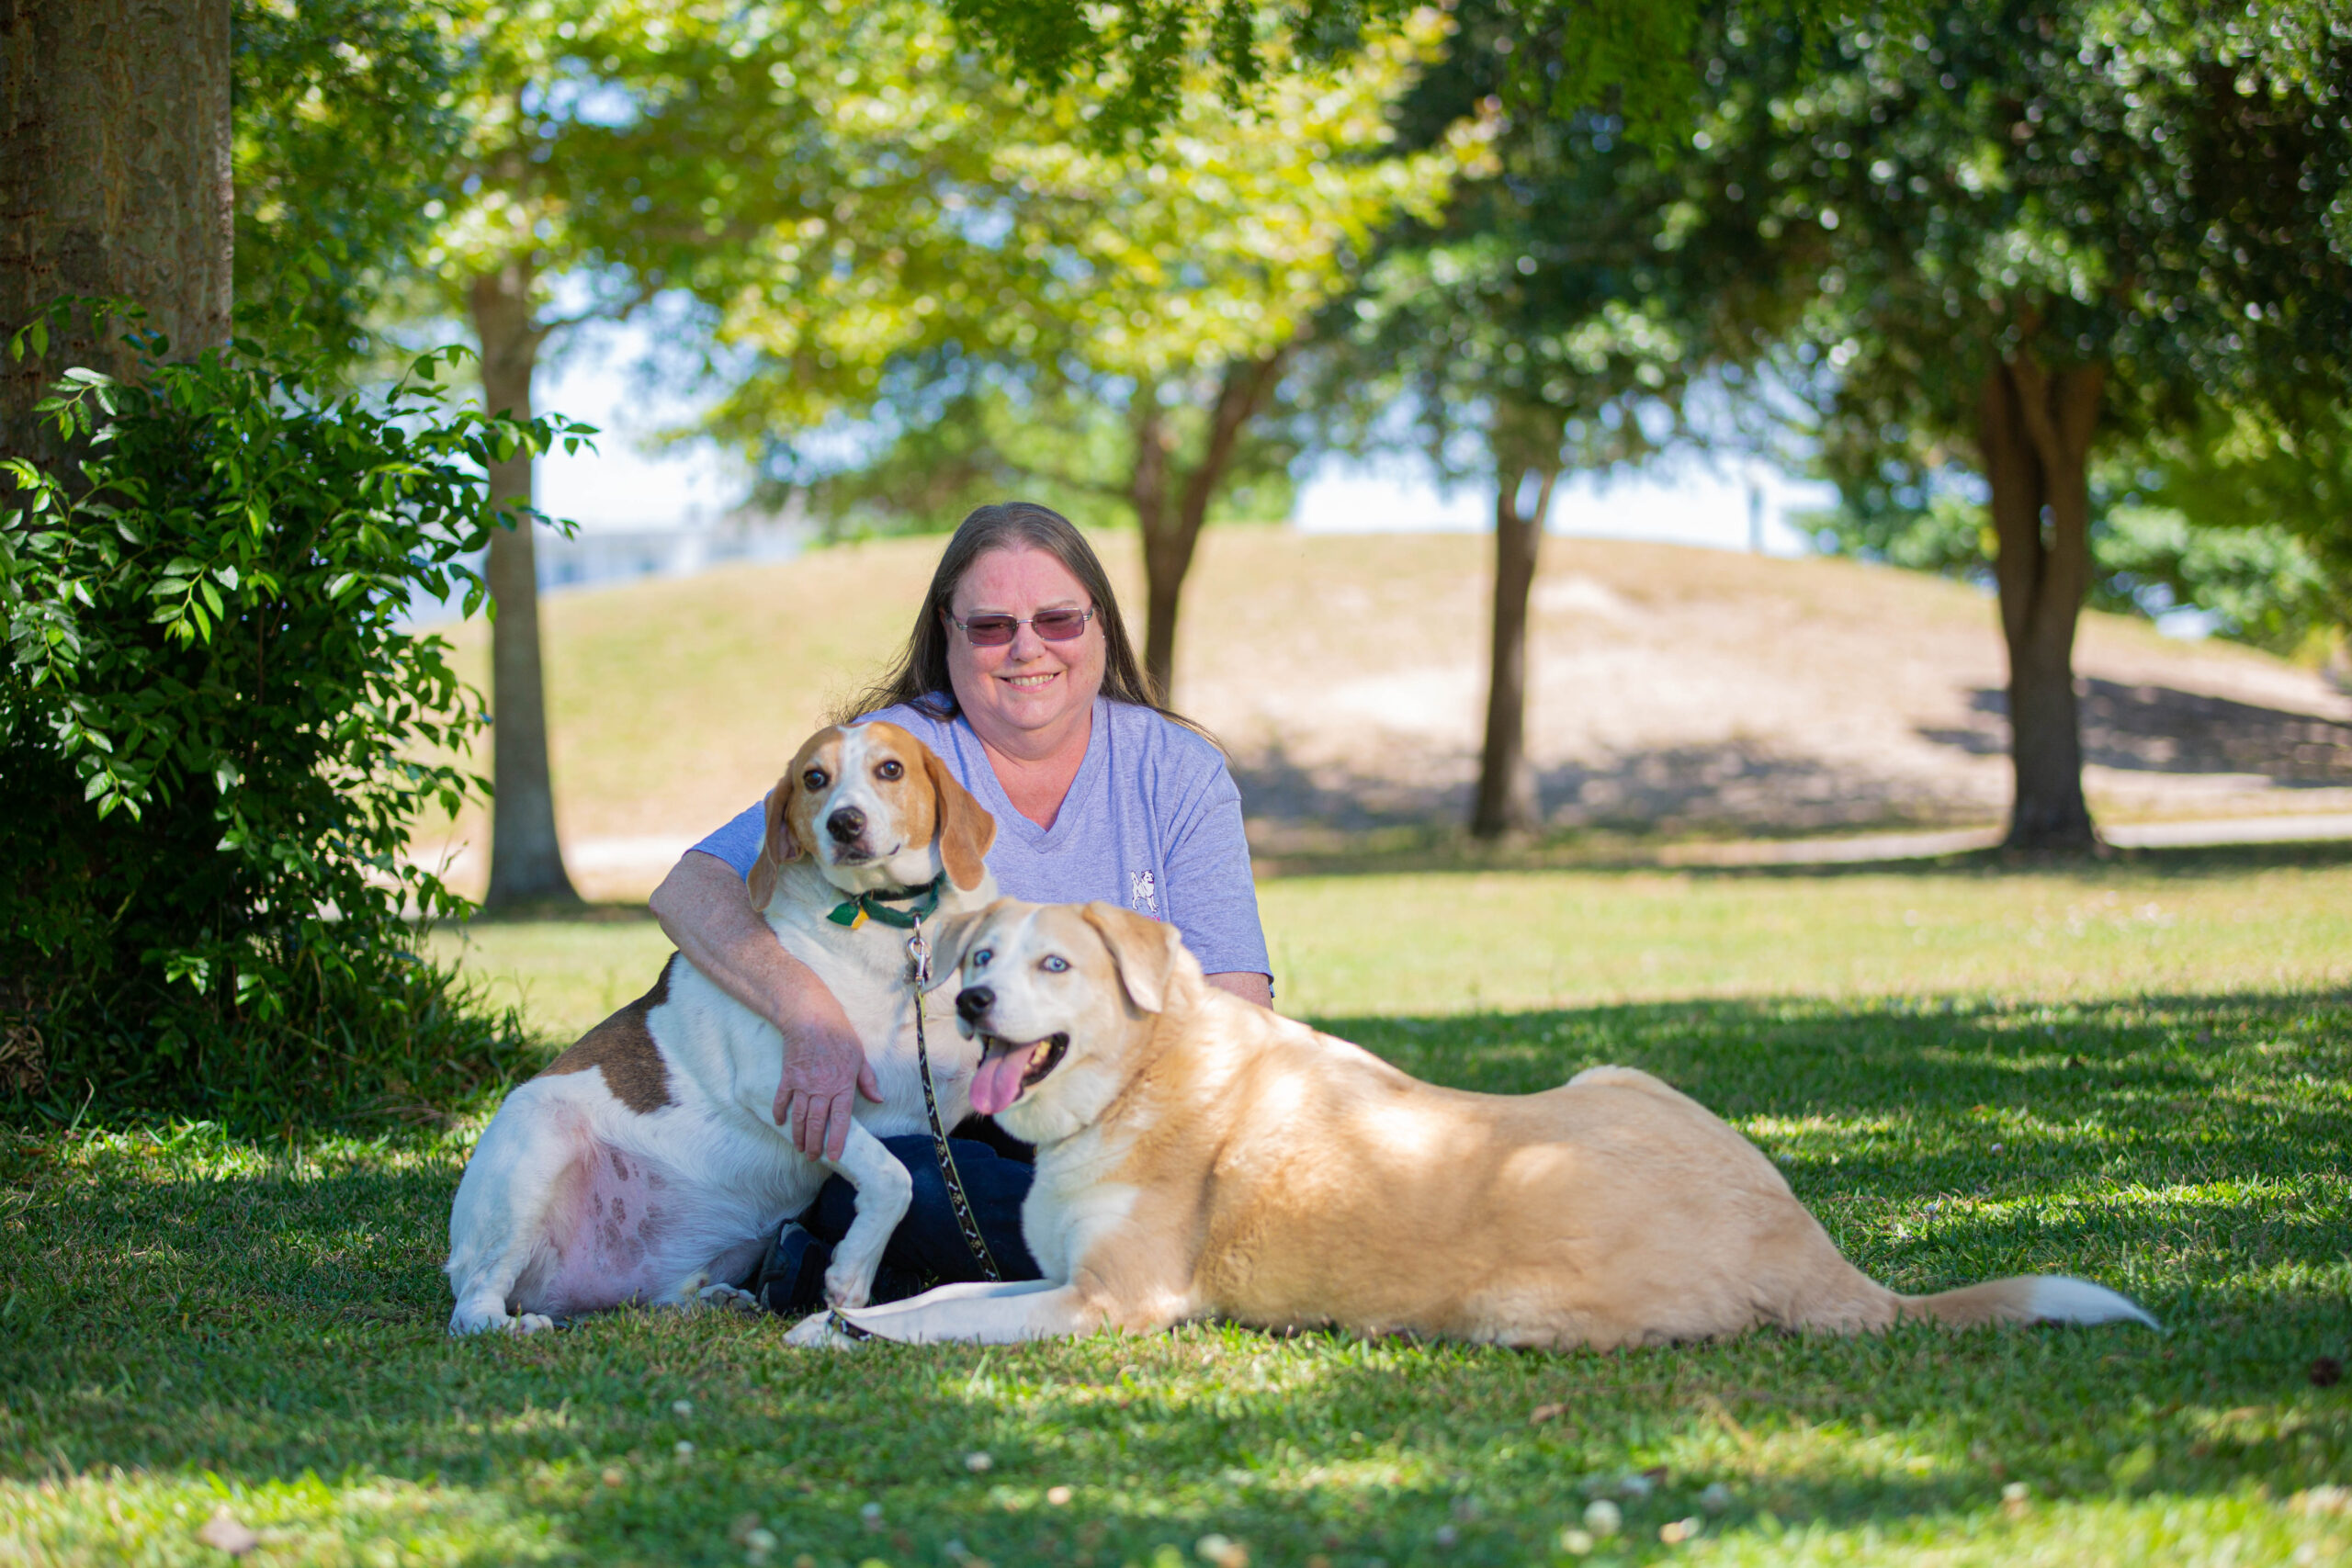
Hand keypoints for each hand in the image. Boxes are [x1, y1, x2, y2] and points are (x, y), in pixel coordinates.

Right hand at [773, 982, 882, 1160]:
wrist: (812, 1018)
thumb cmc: (840, 1036)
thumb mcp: (860, 1057)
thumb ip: (868, 1081)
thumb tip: (878, 1099)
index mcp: (842, 1086)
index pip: (840, 1121)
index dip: (836, 1141)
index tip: (834, 1156)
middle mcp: (822, 1089)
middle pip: (816, 1124)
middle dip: (814, 1144)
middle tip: (812, 1157)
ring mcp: (803, 1084)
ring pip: (799, 1117)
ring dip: (798, 1135)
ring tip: (799, 1147)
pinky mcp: (789, 1077)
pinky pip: (782, 1100)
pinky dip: (780, 1113)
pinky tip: (780, 1123)